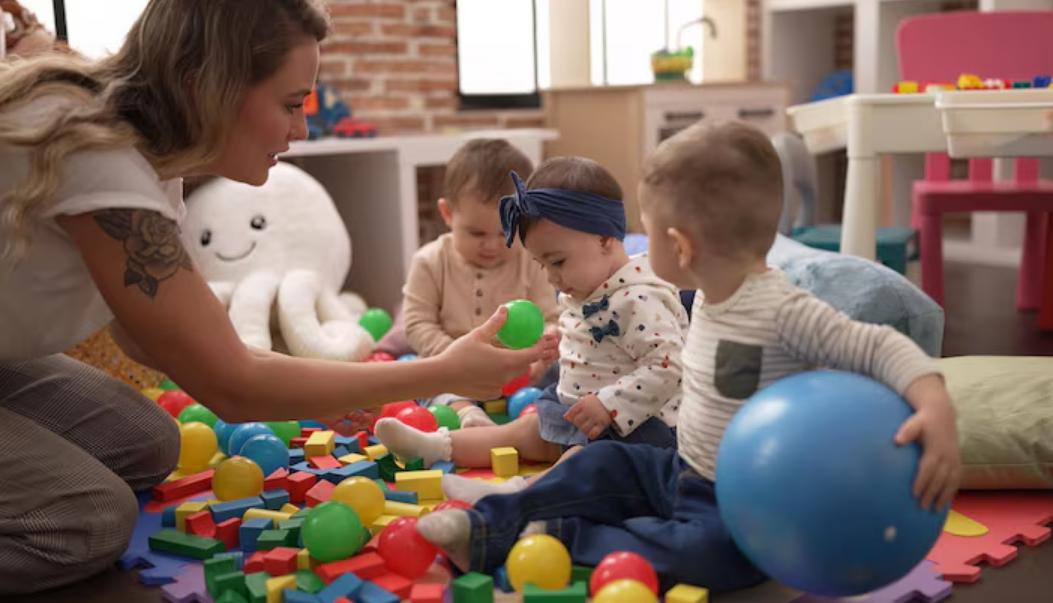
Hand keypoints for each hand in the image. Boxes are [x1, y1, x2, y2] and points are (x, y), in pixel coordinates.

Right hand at [439, 307, 558, 399]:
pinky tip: (494, 370)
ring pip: (514, 375)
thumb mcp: (478, 335)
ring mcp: (499, 387)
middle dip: (533, 356)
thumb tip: (505, 309)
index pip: (532, 354)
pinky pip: (502, 384)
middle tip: (536, 345)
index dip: (542, 346)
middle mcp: (506, 376)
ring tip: (516, 355)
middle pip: (526, 365)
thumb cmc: (459, 354)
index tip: (547, 339)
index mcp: (507, 361)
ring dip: (517, 366)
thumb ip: (495, 323)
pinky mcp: (490, 394)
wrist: (442, 376)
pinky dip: (502, 376)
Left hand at [564, 394, 611, 439]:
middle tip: (582, 424)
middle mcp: (588, 410)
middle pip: (577, 422)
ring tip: (587, 428)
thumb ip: (577, 407)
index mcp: (582, 403)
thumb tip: (566, 417)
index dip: (570, 418)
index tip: (573, 418)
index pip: (570, 414)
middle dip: (578, 424)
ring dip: (584, 430)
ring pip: (583, 429)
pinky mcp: (602, 424)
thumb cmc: (598, 401)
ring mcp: (595, 417)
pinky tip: (592, 433)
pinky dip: (591, 435)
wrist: (614, 400)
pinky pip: (593, 433)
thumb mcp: (586, 399)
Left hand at [897, 375, 961, 510]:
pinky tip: (946, 501)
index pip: (928, 469)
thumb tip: (897, 441)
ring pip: (950, 482)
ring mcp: (954, 460)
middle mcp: (947, 456)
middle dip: (931, 494)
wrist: (942, 414)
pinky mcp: (958, 461)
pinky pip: (957, 479)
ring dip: (943, 496)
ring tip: (935, 510)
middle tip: (922, 507)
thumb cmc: (923, 420)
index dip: (922, 482)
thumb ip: (906, 432)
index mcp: (935, 449)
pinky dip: (952, 491)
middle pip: (939, 479)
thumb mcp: (914, 422)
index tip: (914, 494)